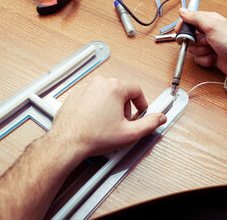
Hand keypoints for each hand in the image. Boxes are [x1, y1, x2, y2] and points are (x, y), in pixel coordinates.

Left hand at [48, 77, 166, 157]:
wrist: (67, 143)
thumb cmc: (93, 136)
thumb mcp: (130, 133)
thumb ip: (149, 124)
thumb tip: (159, 118)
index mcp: (114, 87)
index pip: (137, 90)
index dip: (141, 103)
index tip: (140, 112)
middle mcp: (100, 83)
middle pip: (122, 91)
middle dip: (125, 107)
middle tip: (122, 123)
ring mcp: (86, 88)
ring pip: (107, 94)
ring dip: (111, 107)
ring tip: (107, 124)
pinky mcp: (75, 95)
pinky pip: (93, 97)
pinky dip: (97, 107)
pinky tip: (96, 122)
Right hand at [175, 8, 226, 76]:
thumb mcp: (212, 25)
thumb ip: (195, 17)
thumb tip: (182, 11)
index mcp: (209, 21)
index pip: (190, 20)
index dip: (183, 26)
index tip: (179, 31)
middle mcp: (208, 32)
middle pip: (190, 36)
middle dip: (195, 41)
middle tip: (204, 41)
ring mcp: (209, 45)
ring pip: (193, 49)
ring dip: (201, 51)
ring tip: (212, 50)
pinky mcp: (209, 56)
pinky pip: (199, 59)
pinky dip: (205, 60)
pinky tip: (214, 58)